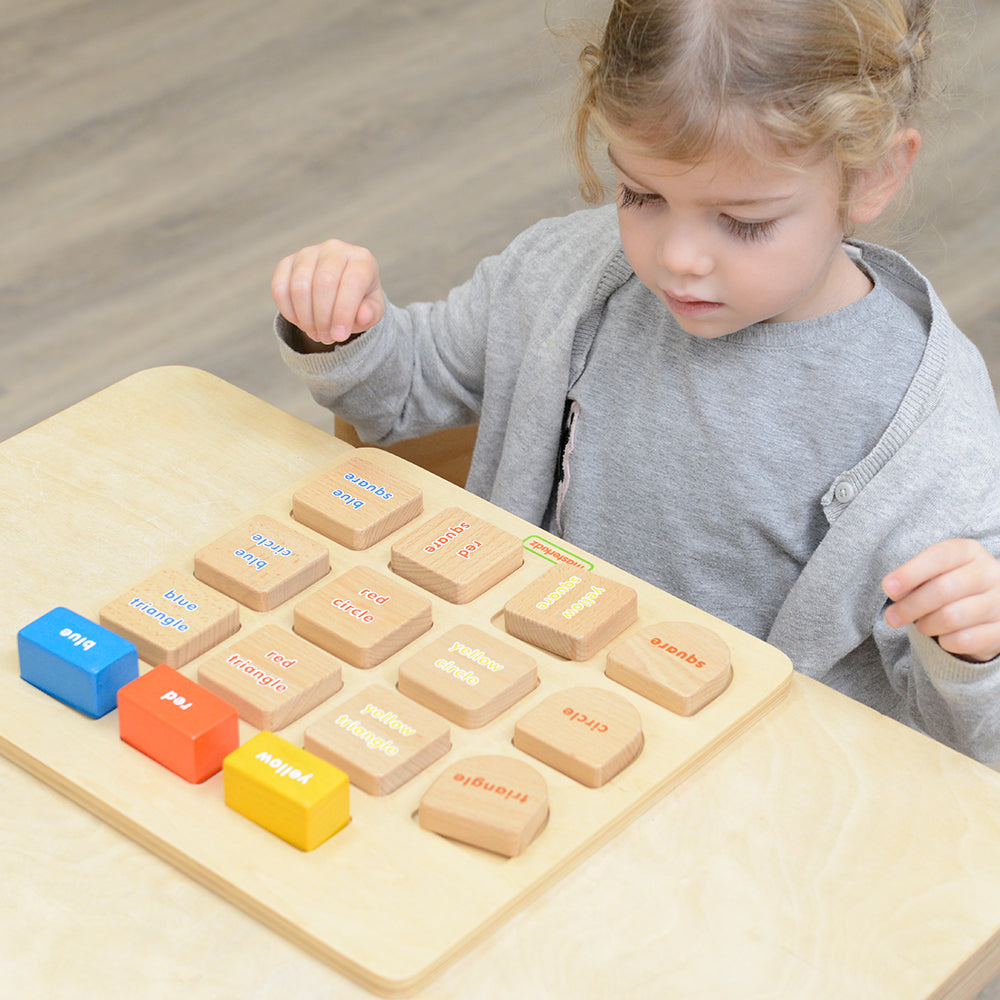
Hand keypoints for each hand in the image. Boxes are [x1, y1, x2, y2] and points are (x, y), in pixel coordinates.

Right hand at [271, 239, 384, 344]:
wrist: (341, 291)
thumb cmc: (360, 302)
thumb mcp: (372, 311)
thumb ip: (370, 314)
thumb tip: (363, 315)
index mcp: (362, 259)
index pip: (352, 282)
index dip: (343, 313)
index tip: (340, 336)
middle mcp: (335, 249)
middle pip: (323, 284)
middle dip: (323, 318)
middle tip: (327, 337)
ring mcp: (308, 253)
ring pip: (299, 287)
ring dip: (306, 318)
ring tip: (317, 333)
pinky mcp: (288, 262)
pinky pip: (280, 288)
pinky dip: (288, 312)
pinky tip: (301, 322)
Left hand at [882, 539, 999, 661]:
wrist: (986, 608)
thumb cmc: (949, 585)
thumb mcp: (932, 573)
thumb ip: (913, 578)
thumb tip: (892, 589)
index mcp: (969, 551)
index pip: (939, 557)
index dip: (910, 573)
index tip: (888, 588)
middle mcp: (990, 573)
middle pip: (942, 590)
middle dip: (910, 606)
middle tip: (891, 618)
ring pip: (952, 617)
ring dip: (927, 625)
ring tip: (920, 625)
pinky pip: (966, 640)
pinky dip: (945, 641)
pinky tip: (942, 637)